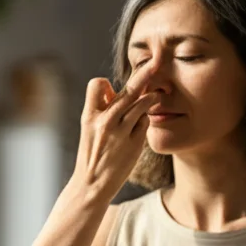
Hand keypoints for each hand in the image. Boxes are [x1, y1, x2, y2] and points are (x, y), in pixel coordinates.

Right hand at [71, 68, 155, 203]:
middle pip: (127, 89)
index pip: (97, 84)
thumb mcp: (88, 131)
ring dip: (150, 95)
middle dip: (144, 73)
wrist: (91, 186)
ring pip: (140, 102)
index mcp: (89, 116)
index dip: (106, 83)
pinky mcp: (133, 143)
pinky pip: (145, 120)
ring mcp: (120, 132)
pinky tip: (147, 119)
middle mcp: (104, 121)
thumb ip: (100, 110)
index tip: (110, 91)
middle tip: (157, 59)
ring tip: (156, 95)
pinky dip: (147, 116)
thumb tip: (111, 91)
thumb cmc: (91, 156)